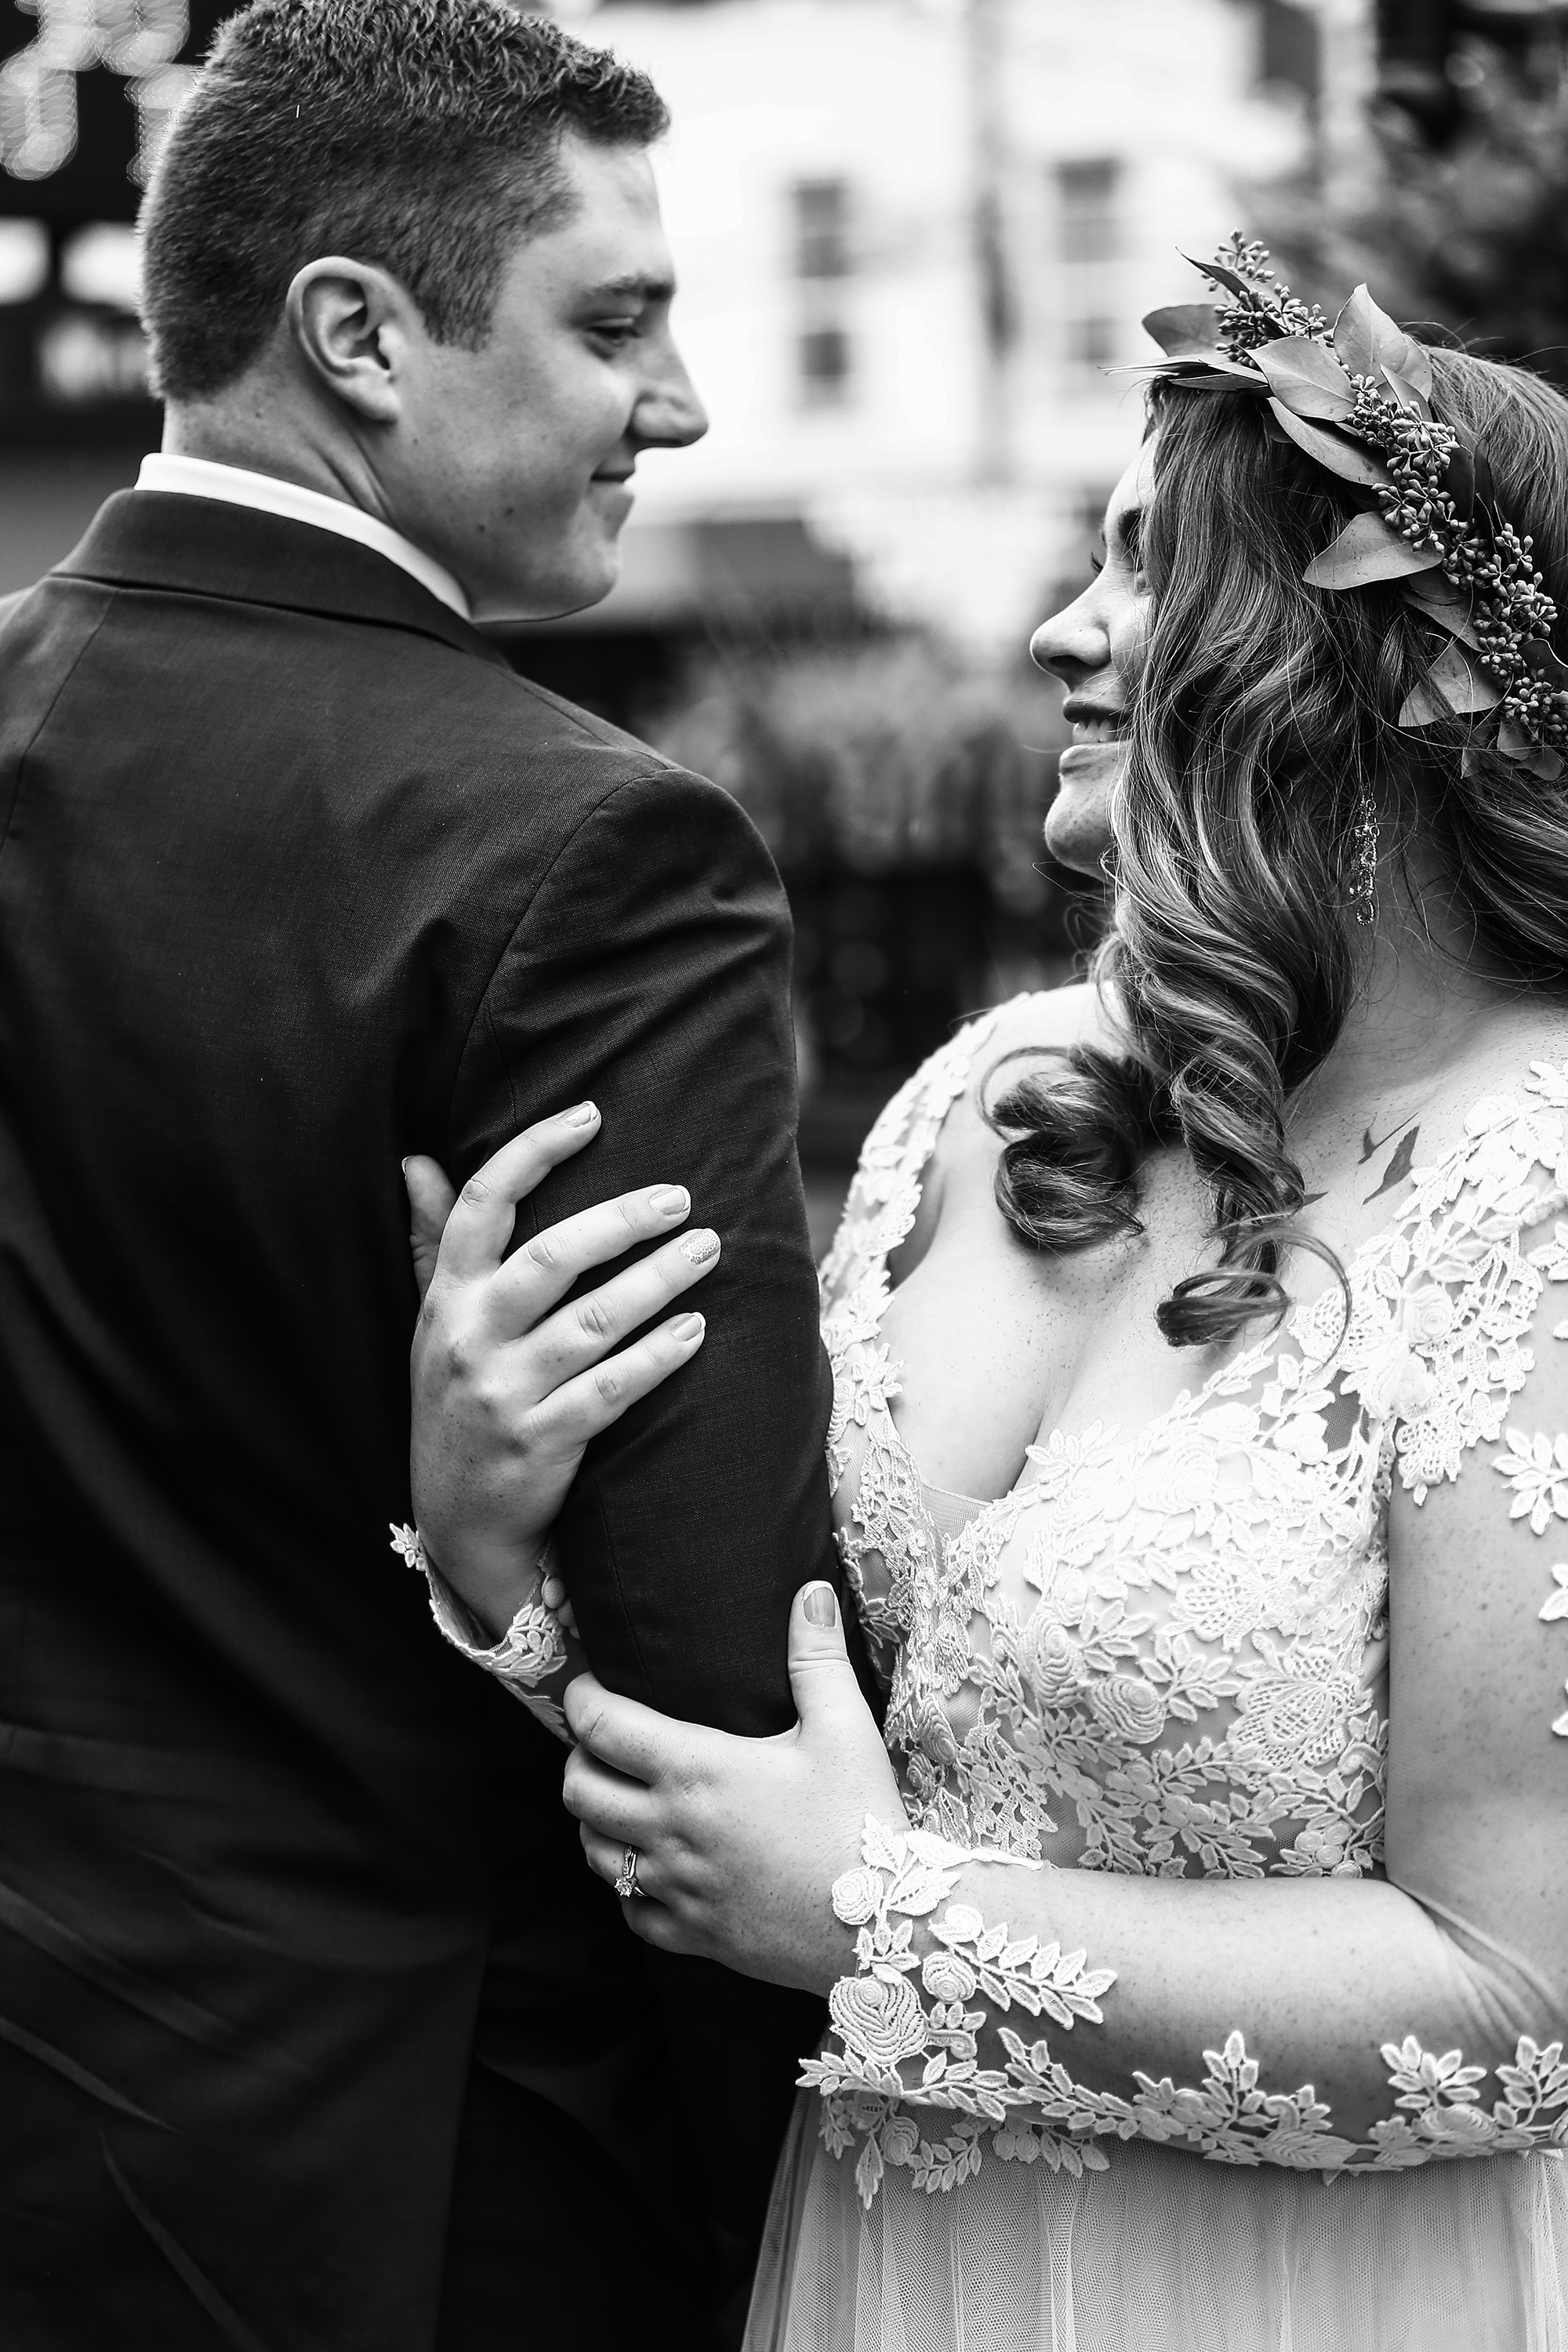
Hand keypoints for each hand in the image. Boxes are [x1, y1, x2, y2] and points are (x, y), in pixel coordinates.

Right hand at [405, 1102, 718, 1635]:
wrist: (456, 1519)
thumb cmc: (458, 1399)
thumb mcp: (435, 1322)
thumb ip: (432, 1242)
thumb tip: (419, 1160)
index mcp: (447, 1298)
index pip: (480, 1205)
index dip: (532, 1152)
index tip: (590, 1113)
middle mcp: (470, 1339)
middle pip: (549, 1258)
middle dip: (620, 1220)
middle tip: (680, 1197)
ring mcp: (503, 1394)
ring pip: (592, 1324)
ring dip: (657, 1281)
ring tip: (708, 1249)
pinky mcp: (540, 1444)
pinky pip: (610, 1392)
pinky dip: (656, 1359)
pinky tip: (696, 1331)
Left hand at [561, 1581, 904, 1993]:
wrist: (884, 1925)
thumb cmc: (860, 1820)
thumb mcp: (845, 1728)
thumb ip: (817, 1656)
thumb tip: (809, 1591)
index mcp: (698, 1770)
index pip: (601, 1727)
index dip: (581, 1699)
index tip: (588, 1687)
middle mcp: (672, 1829)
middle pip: (579, 1791)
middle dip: (578, 1759)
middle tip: (603, 1744)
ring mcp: (677, 1888)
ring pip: (594, 1853)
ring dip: (597, 1823)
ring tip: (621, 1801)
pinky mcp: (693, 1935)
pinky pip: (631, 1913)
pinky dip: (629, 1888)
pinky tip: (652, 1871)